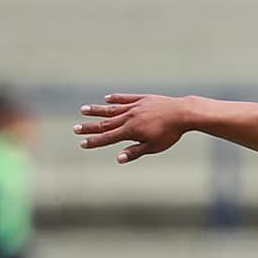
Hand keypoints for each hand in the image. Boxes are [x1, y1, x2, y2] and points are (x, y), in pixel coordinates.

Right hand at [75, 94, 189, 163]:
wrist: (182, 113)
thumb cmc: (169, 133)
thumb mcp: (153, 147)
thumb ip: (135, 152)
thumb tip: (118, 159)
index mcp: (131, 131)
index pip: (108, 138)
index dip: (94, 141)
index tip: (82, 143)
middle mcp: (129, 117)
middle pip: (106, 123)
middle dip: (90, 127)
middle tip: (75, 128)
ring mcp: (135, 106)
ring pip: (112, 109)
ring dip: (97, 110)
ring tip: (83, 110)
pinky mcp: (142, 99)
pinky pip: (125, 98)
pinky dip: (115, 99)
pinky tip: (107, 99)